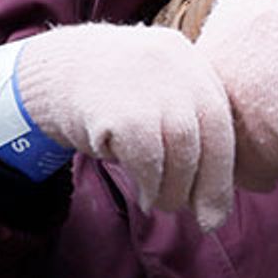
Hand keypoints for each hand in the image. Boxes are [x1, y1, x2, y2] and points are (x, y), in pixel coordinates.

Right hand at [6, 23, 238, 226]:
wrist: (52, 73)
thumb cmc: (112, 96)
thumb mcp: (158, 90)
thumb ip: (190, 121)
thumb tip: (218, 191)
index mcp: (190, 61)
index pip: (221, 121)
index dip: (225, 171)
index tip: (218, 210)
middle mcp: (174, 67)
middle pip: (206, 137)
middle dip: (207, 186)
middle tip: (200, 216)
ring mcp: (147, 86)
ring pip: (181, 150)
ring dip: (175, 189)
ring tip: (162, 203)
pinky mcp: (120, 112)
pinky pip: (148, 159)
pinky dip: (151, 185)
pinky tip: (145, 196)